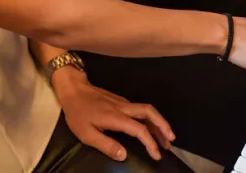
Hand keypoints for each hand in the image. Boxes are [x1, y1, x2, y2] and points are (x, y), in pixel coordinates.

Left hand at [52, 67, 174, 161]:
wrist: (73, 89)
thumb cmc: (78, 112)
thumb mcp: (86, 134)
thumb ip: (106, 145)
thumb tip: (124, 155)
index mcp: (116, 117)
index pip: (139, 130)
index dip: (150, 143)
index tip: (156, 155)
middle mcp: (123, 107)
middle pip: (150, 112)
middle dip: (163, 126)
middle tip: (171, 140)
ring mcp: (123, 102)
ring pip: (146, 109)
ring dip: (158, 122)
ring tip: (165, 137)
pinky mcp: (121, 101)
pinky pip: (140, 109)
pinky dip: (150, 118)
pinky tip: (150, 127)